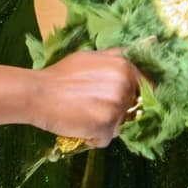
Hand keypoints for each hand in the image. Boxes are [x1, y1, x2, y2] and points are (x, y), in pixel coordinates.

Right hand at [26, 49, 143, 146]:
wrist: (38, 92)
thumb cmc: (62, 74)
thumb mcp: (93, 56)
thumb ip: (117, 57)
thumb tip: (143, 47)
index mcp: (125, 68)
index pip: (148, 88)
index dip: (136, 97)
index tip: (127, 103)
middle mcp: (125, 86)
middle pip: (133, 109)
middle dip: (117, 112)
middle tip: (93, 108)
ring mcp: (117, 108)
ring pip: (120, 126)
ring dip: (104, 126)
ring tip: (84, 117)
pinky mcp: (106, 127)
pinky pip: (106, 140)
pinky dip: (93, 139)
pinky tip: (79, 128)